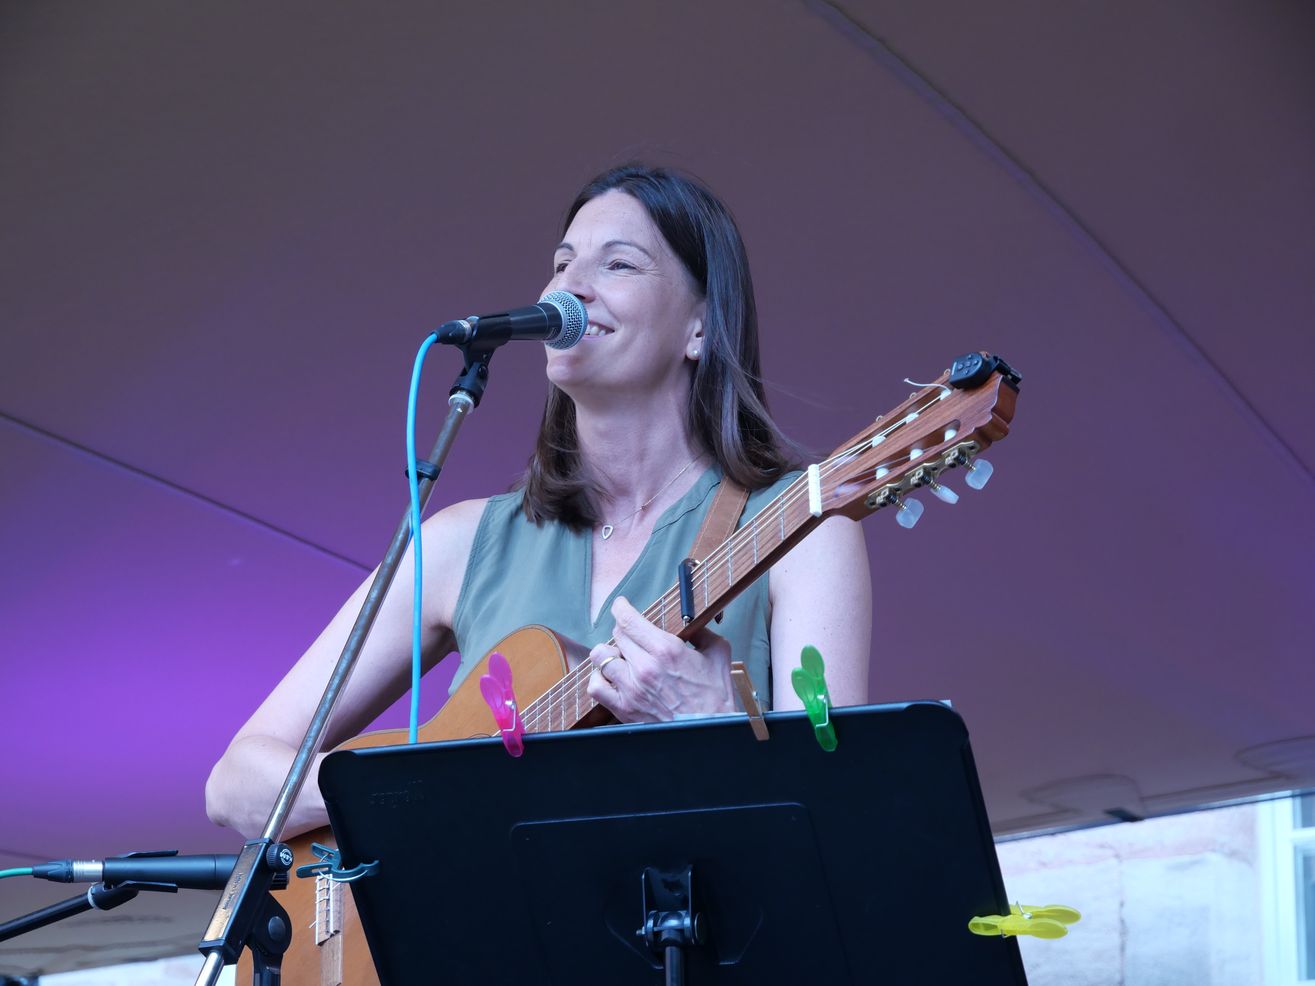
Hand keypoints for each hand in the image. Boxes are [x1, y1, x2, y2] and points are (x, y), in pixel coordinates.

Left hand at [586, 596, 735, 722]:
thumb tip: (691, 622)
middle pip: (616, 635)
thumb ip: (702, 633)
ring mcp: (631, 689)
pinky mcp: (624, 708)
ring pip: (600, 656)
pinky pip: (595, 686)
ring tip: (621, 657)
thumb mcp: (717, 654)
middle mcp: (644, 667)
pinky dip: (599, 678)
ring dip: (609, 653)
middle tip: (632, 636)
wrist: (709, 731)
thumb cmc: (714, 696)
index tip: (621, 605)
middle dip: (623, 631)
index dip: (620, 608)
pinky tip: (612, 678)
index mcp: (666, 650)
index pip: (628, 620)